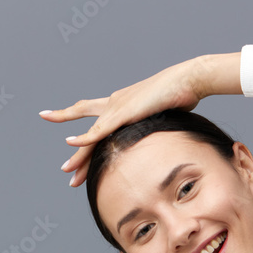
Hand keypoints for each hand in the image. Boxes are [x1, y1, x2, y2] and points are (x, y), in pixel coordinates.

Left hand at [39, 56, 208, 187]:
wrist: (187, 82)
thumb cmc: (181, 97)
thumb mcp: (163, 119)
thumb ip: (154, 129)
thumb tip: (160, 145)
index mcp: (122, 105)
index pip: (98, 124)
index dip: (84, 133)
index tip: (71, 141)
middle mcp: (114, 105)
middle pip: (89, 130)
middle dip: (77, 153)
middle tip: (65, 170)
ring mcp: (117, 108)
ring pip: (90, 135)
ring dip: (78, 155)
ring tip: (66, 171)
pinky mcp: (123, 112)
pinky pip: (99, 129)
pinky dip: (84, 137)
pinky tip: (70, 142)